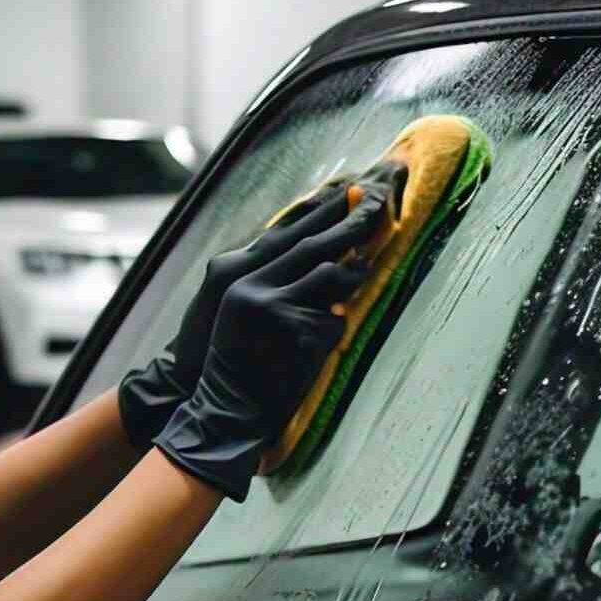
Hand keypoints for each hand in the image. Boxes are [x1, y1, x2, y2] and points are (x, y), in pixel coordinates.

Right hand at [152, 192, 392, 500]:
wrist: (224, 411)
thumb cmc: (236, 362)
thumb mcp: (240, 311)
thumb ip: (269, 280)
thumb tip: (317, 253)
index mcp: (235, 275)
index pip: (284, 233)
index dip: (318, 211)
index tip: (346, 190)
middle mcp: (253, 287)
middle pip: (312, 246)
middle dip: (348, 224)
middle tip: (377, 205)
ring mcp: (277, 311)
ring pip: (330, 277)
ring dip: (351, 276)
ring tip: (363, 270)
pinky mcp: (299, 336)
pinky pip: (335, 321)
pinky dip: (336, 329)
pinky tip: (325, 340)